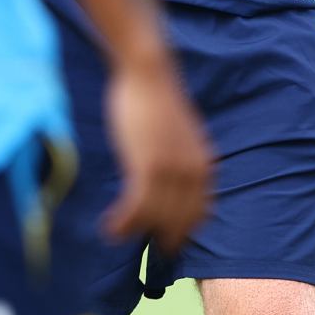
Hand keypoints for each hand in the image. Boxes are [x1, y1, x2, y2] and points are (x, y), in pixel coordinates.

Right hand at [102, 57, 212, 252]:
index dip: (181, 231)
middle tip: (136, 242)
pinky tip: (109, 227)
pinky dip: (122, 223)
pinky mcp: (147, 168)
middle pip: (178, 223)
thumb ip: (183, 162)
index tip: (165, 240)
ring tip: (114, 235)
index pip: (199, 215)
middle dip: (159, 238)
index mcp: (205, 167)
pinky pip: (136, 209)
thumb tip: (172, 184)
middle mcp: (193, 174)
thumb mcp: (181, 137)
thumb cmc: (157, 101)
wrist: (148, 73)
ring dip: (132, 232)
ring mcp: (171, 173)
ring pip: (154, 219)